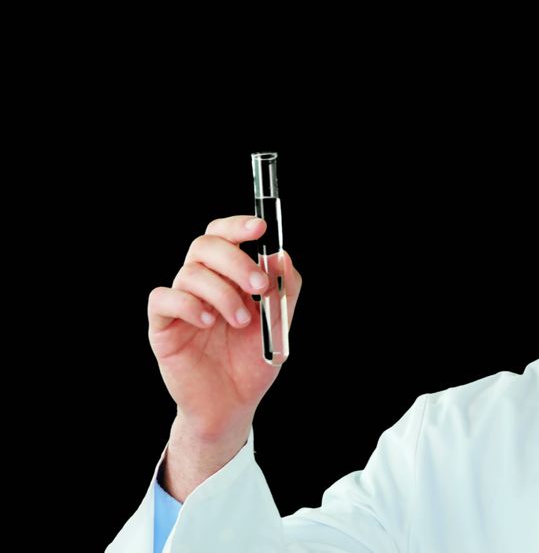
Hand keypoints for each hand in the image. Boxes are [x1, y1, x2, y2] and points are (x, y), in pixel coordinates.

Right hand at [147, 215, 301, 439]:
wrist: (233, 404)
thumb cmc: (252, 362)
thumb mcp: (279, 324)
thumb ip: (284, 289)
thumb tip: (281, 256)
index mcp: (227, 276)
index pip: (223, 235)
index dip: (237, 226)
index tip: (260, 228)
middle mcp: (201, 284)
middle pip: (204, 245)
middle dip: (235, 260)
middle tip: (258, 286)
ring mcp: (180, 303)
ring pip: (189, 272)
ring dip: (222, 293)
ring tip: (241, 321)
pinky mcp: (162, 326)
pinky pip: (163, 299)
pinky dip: (189, 305)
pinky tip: (208, 322)